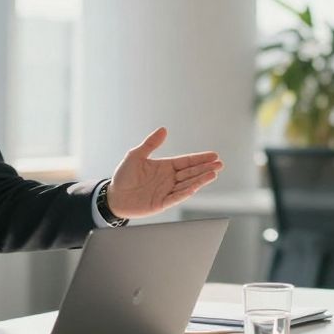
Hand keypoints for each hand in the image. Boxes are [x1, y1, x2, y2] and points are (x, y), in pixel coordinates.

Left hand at [106, 127, 223, 218]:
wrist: (113, 196)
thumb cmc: (123, 176)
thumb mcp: (135, 155)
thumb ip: (150, 144)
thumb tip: (163, 129)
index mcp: (165, 167)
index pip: (186, 162)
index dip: (200, 159)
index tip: (213, 155)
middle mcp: (169, 179)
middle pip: (191, 173)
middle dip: (205, 168)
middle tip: (220, 164)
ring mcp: (166, 191)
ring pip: (187, 184)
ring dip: (200, 180)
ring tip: (213, 174)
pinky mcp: (161, 203)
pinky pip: (176, 198)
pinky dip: (185, 193)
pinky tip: (195, 187)